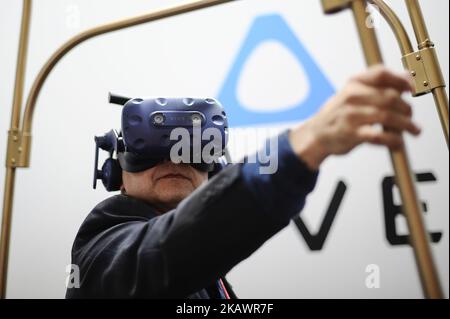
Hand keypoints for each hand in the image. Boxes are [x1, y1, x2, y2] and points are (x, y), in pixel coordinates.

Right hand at [289, 65, 420, 170]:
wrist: (316, 134)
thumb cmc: (338, 114)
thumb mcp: (352, 92)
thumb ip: (377, 85)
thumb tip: (407, 78)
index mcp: (353, 84)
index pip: (381, 74)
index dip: (401, 80)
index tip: (412, 89)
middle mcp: (352, 97)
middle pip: (389, 97)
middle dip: (406, 108)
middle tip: (410, 117)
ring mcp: (351, 115)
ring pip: (387, 116)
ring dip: (405, 125)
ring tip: (413, 130)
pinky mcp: (351, 134)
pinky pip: (379, 135)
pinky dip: (393, 140)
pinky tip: (398, 143)